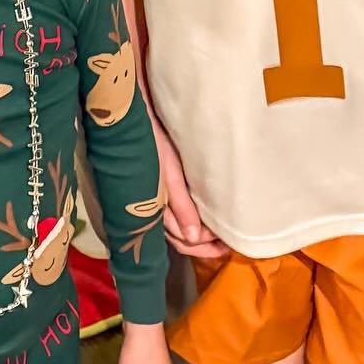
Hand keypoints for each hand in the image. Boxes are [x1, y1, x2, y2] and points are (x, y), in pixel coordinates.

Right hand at [153, 121, 227, 260]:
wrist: (134, 118)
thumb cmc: (152, 143)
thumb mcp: (169, 172)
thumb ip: (181, 205)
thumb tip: (194, 237)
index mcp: (157, 209)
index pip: (184, 240)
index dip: (207, 245)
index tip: (227, 238)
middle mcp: (155, 210)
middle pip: (182, 240)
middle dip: (206, 245)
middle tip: (229, 243)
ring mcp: (156, 200)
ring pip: (179, 230)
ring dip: (200, 235)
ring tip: (221, 232)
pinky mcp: (158, 188)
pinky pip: (176, 215)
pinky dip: (192, 220)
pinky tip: (204, 216)